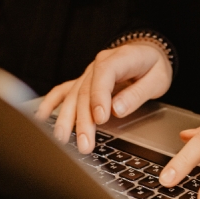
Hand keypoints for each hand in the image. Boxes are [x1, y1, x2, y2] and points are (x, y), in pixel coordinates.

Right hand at [35, 42, 172, 153]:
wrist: (148, 53)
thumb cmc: (154, 66)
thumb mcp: (157, 79)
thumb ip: (138, 94)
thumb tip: (117, 110)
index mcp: (119, 59)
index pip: (104, 75)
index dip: (100, 97)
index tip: (100, 118)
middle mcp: (99, 65)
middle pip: (85, 91)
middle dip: (83, 120)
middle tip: (84, 144)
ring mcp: (89, 74)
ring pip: (73, 96)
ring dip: (67, 119)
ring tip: (62, 140)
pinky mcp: (83, 82)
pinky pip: (64, 91)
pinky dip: (51, 104)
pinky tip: (42, 118)